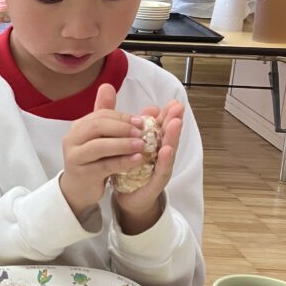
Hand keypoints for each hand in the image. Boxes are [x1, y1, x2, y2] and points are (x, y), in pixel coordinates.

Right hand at [59, 84, 146, 216]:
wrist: (79, 188)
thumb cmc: (92, 160)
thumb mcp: (99, 136)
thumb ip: (106, 114)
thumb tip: (107, 86)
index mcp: (78, 126)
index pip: (101, 115)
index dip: (122, 116)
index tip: (142, 121)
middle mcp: (72, 139)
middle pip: (98, 126)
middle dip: (123, 127)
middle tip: (143, 131)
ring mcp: (75, 156)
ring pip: (100, 146)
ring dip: (124, 144)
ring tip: (143, 145)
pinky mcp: (82, 174)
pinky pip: (104, 165)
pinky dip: (123, 161)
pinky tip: (138, 160)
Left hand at [112, 100, 183, 232]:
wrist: (128, 196)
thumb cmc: (128, 166)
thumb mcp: (122, 142)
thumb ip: (115, 118)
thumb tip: (108, 89)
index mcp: (151, 142)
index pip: (159, 125)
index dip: (165, 113)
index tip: (170, 101)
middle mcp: (159, 153)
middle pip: (167, 134)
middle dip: (173, 119)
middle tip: (178, 106)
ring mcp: (159, 168)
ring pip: (168, 149)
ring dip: (172, 136)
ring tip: (175, 123)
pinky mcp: (155, 182)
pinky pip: (161, 170)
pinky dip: (164, 160)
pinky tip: (166, 151)